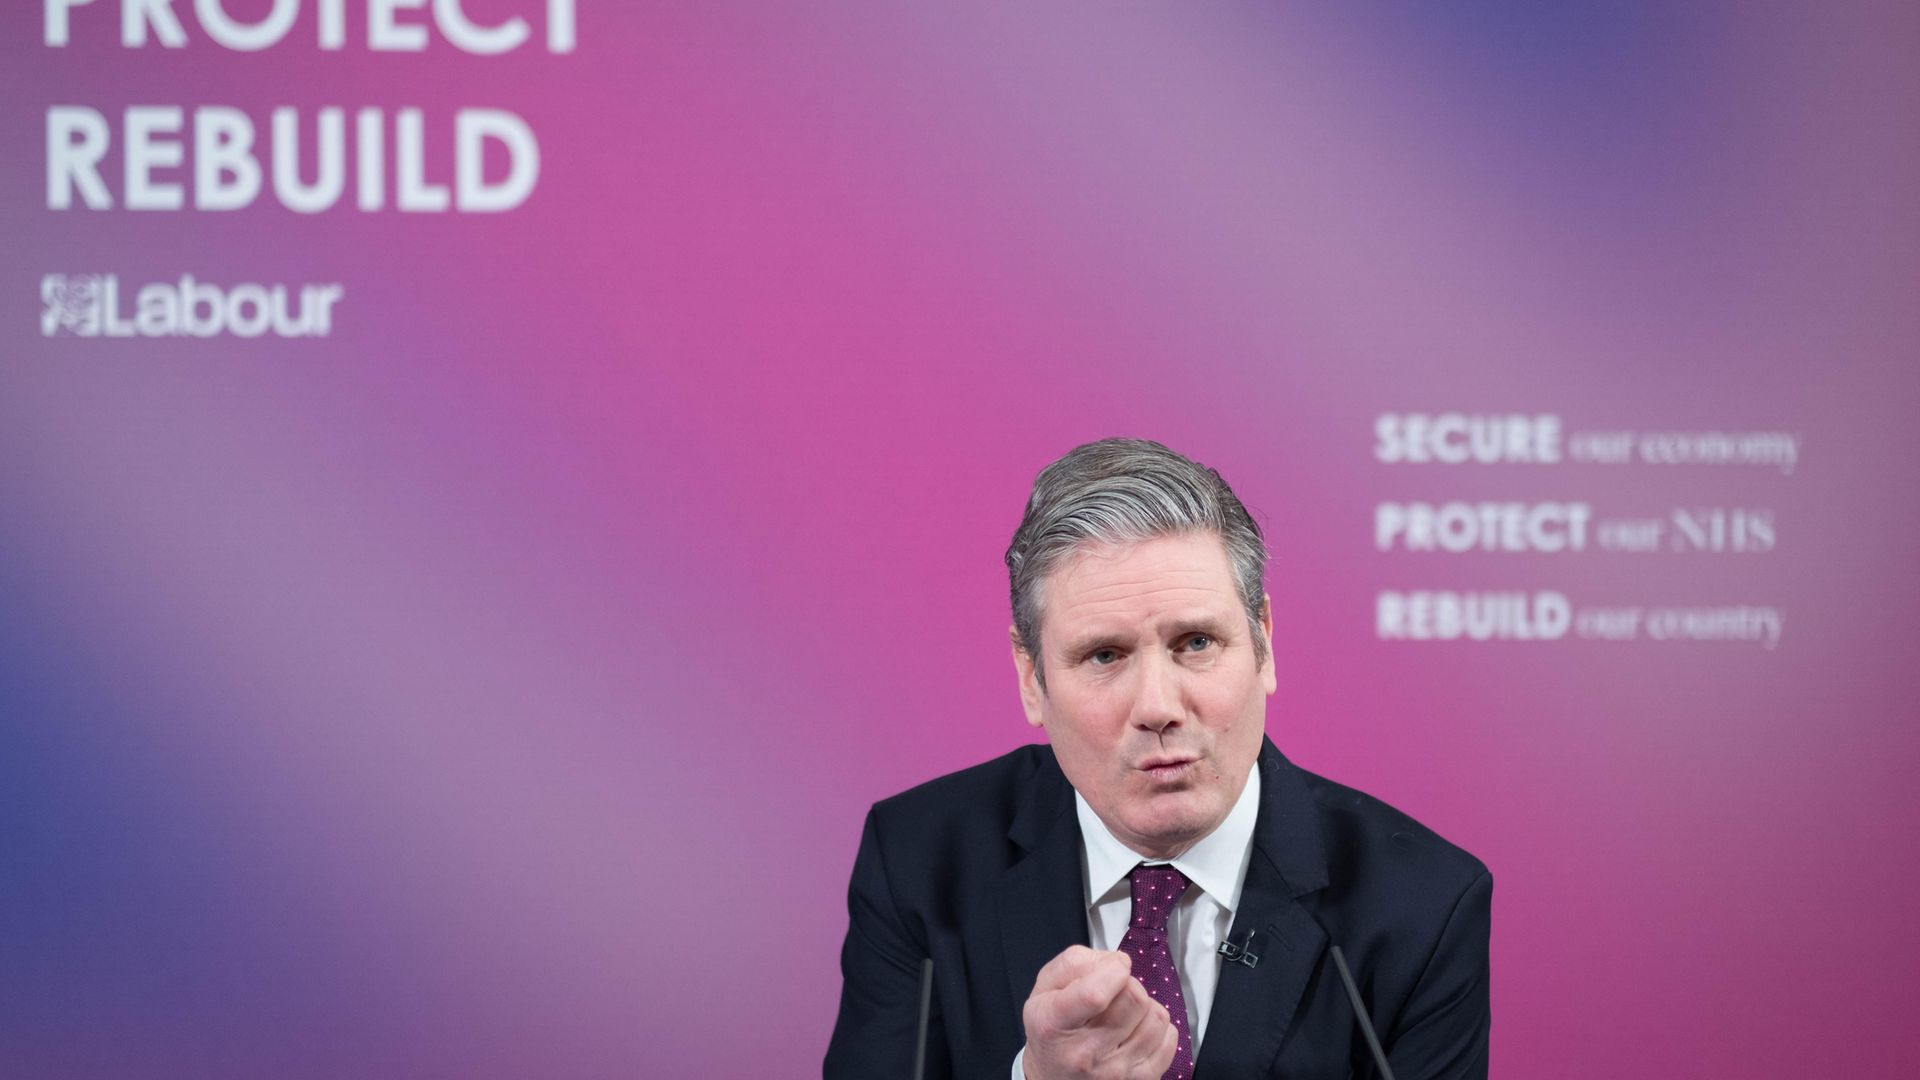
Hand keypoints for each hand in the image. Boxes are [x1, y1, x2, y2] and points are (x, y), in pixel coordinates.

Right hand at [1021, 946, 1178, 1079]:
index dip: (1114, 970)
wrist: (1052, 1077)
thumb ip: (1075, 963)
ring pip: (1156, 1017)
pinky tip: (1137, 1030)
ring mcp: (1114, 1071)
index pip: (1096, 994)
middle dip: (1129, 984)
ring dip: (1145, 1006)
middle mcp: (1084, 1053)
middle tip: (1115, 991)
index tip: (1113, 968)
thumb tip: (1117, 963)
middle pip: (1135, 999)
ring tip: (1125, 1013)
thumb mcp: (1043, 988)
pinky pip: (1169, 1039)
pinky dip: (1159, 1028)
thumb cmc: (1050, 1030)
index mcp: (1054, 1023)